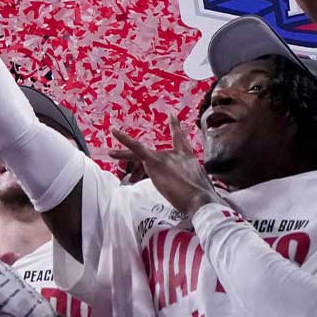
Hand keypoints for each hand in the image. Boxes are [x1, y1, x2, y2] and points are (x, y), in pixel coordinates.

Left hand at [111, 115, 225, 217]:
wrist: (202, 200)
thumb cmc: (205, 201)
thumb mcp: (202, 190)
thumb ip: (194, 187)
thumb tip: (197, 197)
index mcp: (189, 159)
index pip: (180, 141)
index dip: (176, 128)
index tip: (172, 116)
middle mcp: (177, 154)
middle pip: (155, 154)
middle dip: (143, 159)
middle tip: (132, 143)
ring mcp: (165, 157)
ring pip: (139, 153)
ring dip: (125, 155)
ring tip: (111, 153)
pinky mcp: (155, 161)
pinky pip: (136, 148)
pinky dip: (124, 139)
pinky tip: (114, 131)